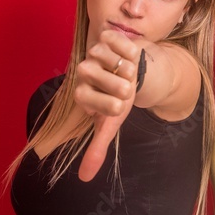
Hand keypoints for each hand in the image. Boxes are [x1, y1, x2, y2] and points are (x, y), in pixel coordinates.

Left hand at [75, 30, 142, 181]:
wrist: (132, 73)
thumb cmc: (119, 99)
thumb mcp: (110, 124)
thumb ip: (96, 148)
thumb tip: (84, 178)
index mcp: (82, 94)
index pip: (95, 101)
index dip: (112, 104)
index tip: (119, 105)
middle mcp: (84, 72)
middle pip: (100, 78)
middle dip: (121, 85)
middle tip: (126, 86)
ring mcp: (95, 53)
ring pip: (110, 58)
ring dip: (127, 68)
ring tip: (128, 71)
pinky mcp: (107, 37)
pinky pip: (117, 41)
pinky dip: (129, 50)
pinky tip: (130, 56)